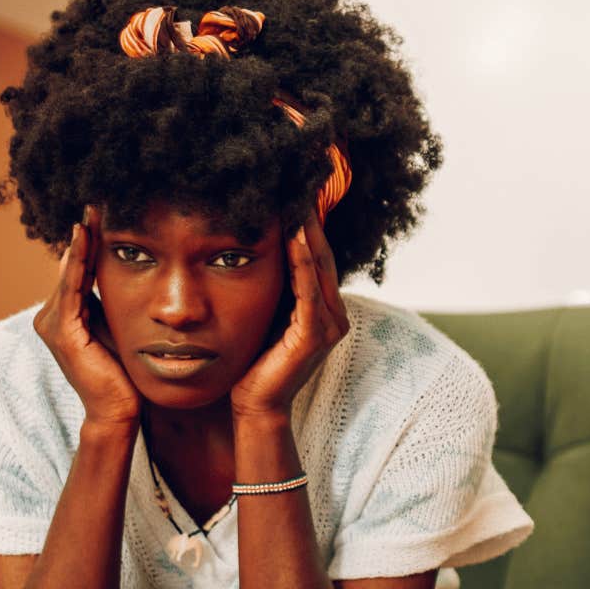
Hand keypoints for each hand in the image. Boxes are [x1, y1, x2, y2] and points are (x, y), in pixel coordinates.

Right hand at [34, 206, 138, 428]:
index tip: (105, 209)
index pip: (79, 268)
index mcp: (66, 314)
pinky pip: (71, 290)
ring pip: (70, 272)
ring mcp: (52, 324)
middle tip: (98, 198)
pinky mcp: (62, 333)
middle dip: (85, 233)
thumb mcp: (119, 326)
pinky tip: (82, 238)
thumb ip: (113, 302)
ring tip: (92, 210)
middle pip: (72, 265)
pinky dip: (77, 263)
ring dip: (81, 240)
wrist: (119, 411)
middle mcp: (51, 316)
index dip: (91, 239)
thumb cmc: (125, 373)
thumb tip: (130, 269)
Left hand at [230, 209, 349, 418]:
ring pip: (319, 268)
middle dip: (311, 219)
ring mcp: (328, 326)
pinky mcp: (314, 337)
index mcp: (325, 308)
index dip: (308, 223)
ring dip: (308, 232)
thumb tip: (259, 247)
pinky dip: (303, 262)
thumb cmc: (256, 361)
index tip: (295, 190)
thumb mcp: (267, 314)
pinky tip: (295, 236)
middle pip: (323, 255)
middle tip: (300, 183)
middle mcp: (334, 314)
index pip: (317, 256)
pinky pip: (308, 291)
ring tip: (298, 199)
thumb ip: (276, 287)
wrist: (255, 405)